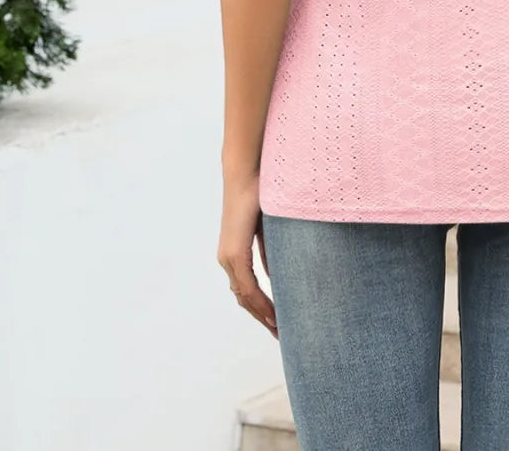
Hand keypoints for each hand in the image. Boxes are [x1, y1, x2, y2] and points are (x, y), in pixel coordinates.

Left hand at [216, 172, 277, 338]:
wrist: (247, 173)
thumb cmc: (261, 194)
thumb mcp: (269, 229)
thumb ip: (271, 252)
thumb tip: (278, 274)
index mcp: (234, 253)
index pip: (245, 290)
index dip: (260, 308)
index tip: (276, 323)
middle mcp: (227, 259)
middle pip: (243, 299)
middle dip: (262, 318)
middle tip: (280, 335)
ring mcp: (229, 257)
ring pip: (244, 297)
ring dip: (262, 315)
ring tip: (279, 330)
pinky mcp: (235, 252)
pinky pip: (247, 286)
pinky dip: (260, 303)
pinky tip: (273, 314)